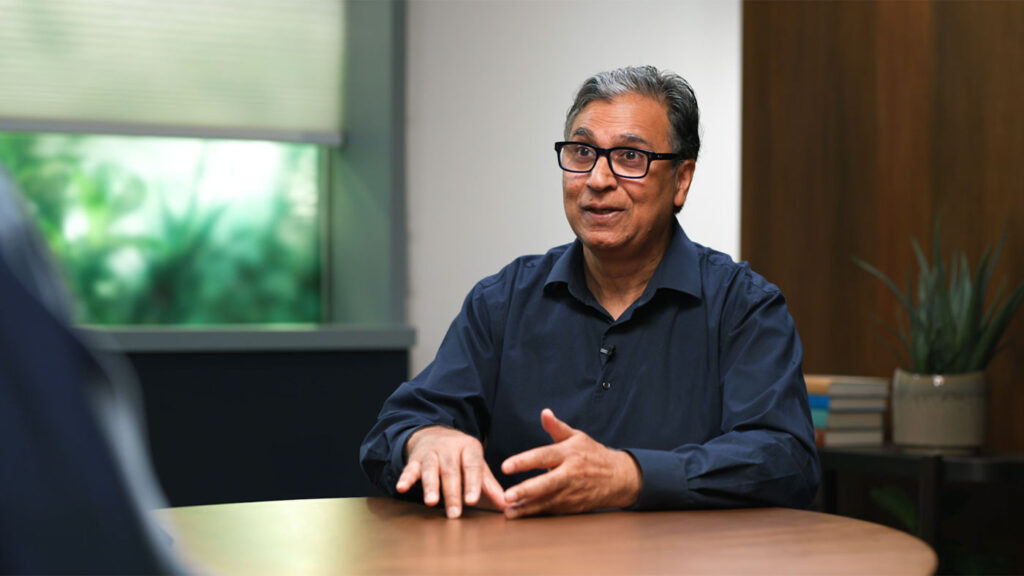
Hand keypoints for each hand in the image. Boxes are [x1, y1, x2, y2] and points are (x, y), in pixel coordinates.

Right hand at [397, 426, 506, 517]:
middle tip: (454, 513)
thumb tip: (505, 505)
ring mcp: (431, 452)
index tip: (472, 500)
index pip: (472, 465)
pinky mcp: (415, 458)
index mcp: (469, 447)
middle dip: (452, 493)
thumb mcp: (477, 464)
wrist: (434, 434)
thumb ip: (489, 485)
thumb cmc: (460, 455)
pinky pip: (409, 468)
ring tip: (431, 502)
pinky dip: (405, 478)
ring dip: (430, 485)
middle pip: (451, 471)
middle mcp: (449, 448)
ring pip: (430, 468)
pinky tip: (401, 487)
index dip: (472, 483)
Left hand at [500, 408, 640, 518]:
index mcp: (568, 453)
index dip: (524, 461)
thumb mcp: (577, 437)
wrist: (619, 478)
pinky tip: (520, 514)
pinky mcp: (574, 506)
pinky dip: (536, 513)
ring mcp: (572, 492)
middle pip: (546, 483)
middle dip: (526, 490)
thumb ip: (556, 427)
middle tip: (507, 496)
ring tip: (509, 511)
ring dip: (527, 507)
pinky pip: (552, 510)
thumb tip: (544, 412)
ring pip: (547, 501)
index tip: (506, 466)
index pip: (544, 456)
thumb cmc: (593, 454)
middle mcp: (570, 473)